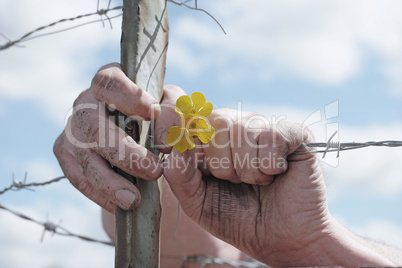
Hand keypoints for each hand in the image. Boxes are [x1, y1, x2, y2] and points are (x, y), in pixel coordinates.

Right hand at [53, 63, 181, 212]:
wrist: (140, 137)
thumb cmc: (157, 116)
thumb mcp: (171, 107)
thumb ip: (174, 112)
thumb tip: (167, 135)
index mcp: (110, 82)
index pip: (110, 83)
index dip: (128, 97)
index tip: (153, 112)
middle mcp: (85, 103)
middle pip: (94, 125)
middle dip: (124, 152)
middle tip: (153, 171)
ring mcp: (72, 130)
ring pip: (84, 157)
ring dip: (109, 181)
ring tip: (134, 200)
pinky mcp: (66, 155)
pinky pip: (79, 178)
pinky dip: (100, 194)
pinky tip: (120, 204)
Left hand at [163, 108, 330, 265]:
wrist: (281, 241)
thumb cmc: (239, 220)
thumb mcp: (198, 202)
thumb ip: (180, 175)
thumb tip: (175, 145)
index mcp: (214, 139)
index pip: (193, 116)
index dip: (190, 138)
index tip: (197, 165)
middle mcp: (239, 126)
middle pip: (216, 120)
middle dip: (221, 162)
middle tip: (235, 181)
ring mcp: (267, 127)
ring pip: (242, 129)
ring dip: (247, 168)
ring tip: (257, 182)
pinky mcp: (295, 134)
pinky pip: (272, 136)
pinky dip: (270, 166)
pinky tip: (276, 175)